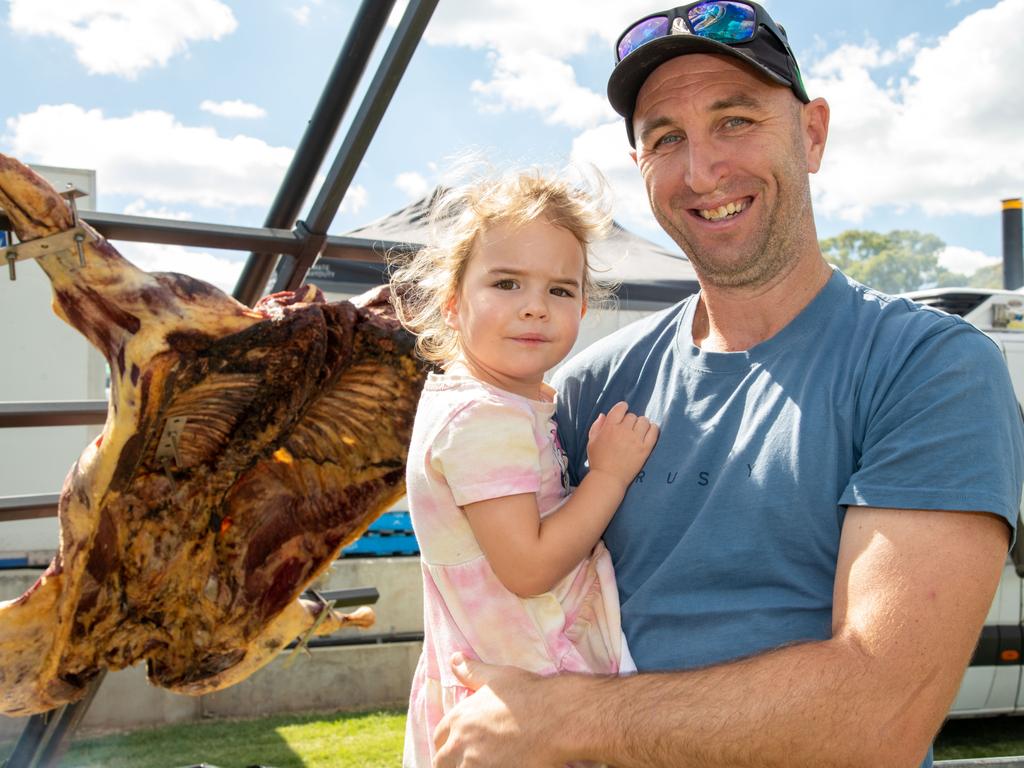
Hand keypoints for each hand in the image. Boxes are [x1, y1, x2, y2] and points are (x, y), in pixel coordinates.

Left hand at [432, 653, 562, 767]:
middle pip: (442, 761)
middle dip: (452, 762)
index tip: (459, 746)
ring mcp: (475, 764)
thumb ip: (472, 671)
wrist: (555, 717)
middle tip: (472, 760)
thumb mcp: (497, 677)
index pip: (439, 737)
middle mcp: (460, 743)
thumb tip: (454, 658)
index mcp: (459, 718)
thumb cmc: (529, 694)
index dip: (448, 742)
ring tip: (485, 764)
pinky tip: (502, 766)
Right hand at [587, 401, 658, 488]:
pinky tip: (649, 432)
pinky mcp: (645, 448)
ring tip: (638, 431)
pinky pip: (654, 431)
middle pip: (632, 416)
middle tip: (628, 429)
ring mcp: (635, 439)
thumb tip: (604, 415)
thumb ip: (597, 426)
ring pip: (644, 421)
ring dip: (641, 424)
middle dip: (630, 420)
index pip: (620, 408)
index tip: (624, 412)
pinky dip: (653, 429)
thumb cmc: (598, 460)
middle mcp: (623, 431)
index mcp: (609, 427)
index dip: (623, 408)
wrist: (608, 478)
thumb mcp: (592, 441)